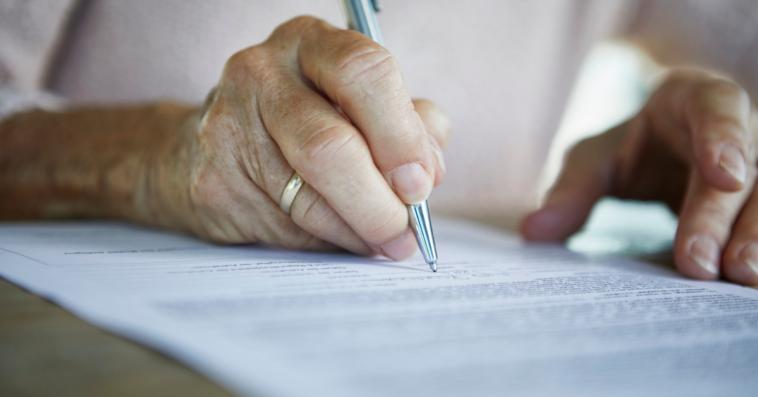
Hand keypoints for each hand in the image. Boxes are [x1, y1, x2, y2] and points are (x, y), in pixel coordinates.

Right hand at [149, 17, 449, 257]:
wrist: (213, 150)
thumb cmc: (306, 126)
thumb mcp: (362, 108)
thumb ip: (407, 128)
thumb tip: (427, 173)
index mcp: (312, 44)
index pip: (365, 73)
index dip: (400, 136)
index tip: (420, 183)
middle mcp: (263, 72)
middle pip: (330, 145)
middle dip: (379, 202)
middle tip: (405, 232)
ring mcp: (227, 124)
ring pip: (308, 199)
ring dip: (357, 231)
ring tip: (382, 242)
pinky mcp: (212, 180)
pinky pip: (284, 226)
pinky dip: (324, 242)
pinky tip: (339, 237)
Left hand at [520, 69, 757, 285]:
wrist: (659, 150)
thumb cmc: (628, 150)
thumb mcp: (594, 159)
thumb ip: (572, 189)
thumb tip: (533, 231)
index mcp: (693, 100)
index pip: (718, 106)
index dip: (725, 138)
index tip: (726, 175)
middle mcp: (740, 130)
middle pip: (746, 170)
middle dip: (722, 219)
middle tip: (700, 266)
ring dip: (755, 239)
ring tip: (740, 280)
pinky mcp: (756, 203)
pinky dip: (754, 248)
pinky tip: (745, 284)